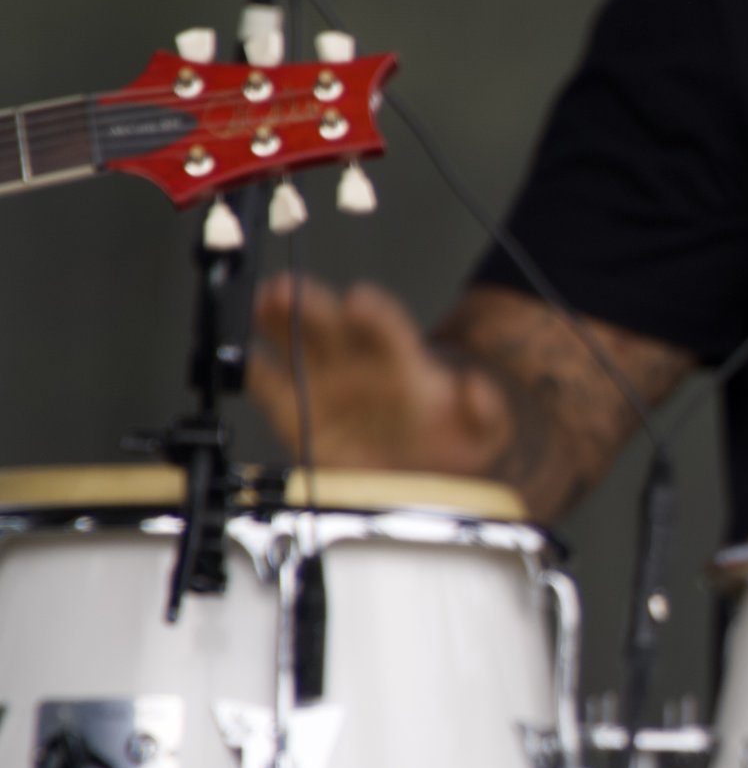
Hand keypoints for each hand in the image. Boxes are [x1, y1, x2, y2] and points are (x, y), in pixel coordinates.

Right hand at [247, 275, 509, 472]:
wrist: (418, 478)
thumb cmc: (447, 444)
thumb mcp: (483, 434)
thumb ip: (484, 413)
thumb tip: (476, 389)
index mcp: (402, 362)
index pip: (388, 329)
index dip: (374, 316)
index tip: (359, 302)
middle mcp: (357, 362)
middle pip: (332, 324)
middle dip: (312, 305)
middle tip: (291, 290)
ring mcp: (324, 384)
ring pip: (296, 342)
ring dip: (278, 320)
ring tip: (263, 304)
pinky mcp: (295, 413)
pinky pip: (269, 387)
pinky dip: (254, 372)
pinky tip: (242, 360)